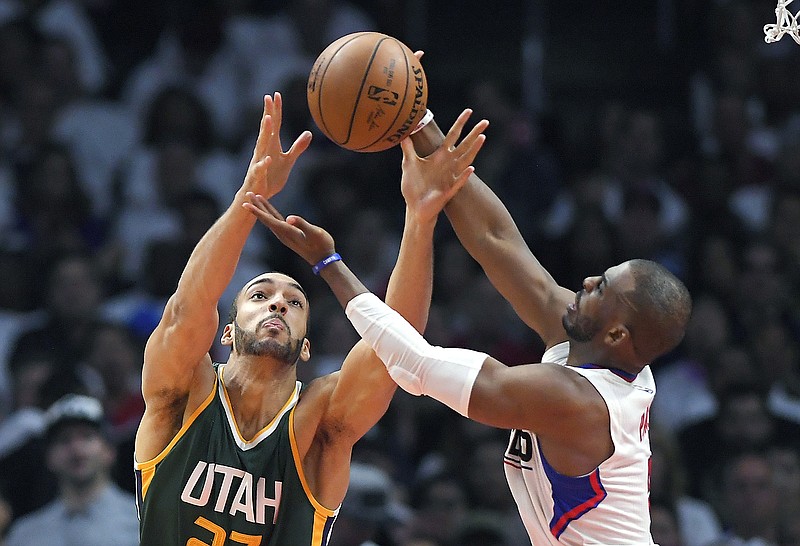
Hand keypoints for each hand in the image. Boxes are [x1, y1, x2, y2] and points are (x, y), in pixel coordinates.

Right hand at [243, 93, 312, 197]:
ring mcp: (259, 161)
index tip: (277, 94)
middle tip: (268, 98)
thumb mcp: (288, 160)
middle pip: (266, 129)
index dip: (276, 110)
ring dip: (264, 132)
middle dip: (267, 113)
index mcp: (271, 145)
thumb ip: (297, 147)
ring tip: (267, 119)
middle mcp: (263, 149)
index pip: (274, 124)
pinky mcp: (258, 175)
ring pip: (261, 144)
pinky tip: (267, 159)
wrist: (259, 193)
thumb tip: (309, 133)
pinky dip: (263, 164)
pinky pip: (260, 168)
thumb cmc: (272, 176)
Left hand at [243, 193, 334, 264]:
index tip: (246, 203)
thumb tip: (289, 218)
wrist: (323, 260)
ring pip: (270, 219)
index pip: (269, 220)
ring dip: (262, 208)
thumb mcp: (314, 233)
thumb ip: (302, 224)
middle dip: (256, 206)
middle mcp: (283, 234)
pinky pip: (276, 221)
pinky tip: (268, 210)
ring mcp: (286, 235)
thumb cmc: (322, 245)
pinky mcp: (290, 234)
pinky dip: (270, 213)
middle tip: (247, 193)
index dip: (257, 211)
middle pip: (266, 218)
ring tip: (255, 198)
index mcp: (287, 231)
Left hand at [399, 109, 487, 223]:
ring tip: (482, 138)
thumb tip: (402, 131)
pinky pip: (458, 182)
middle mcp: (448, 164)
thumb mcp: (408, 163)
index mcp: (439, 157)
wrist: (414, 206)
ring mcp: (450, 177)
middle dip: (474, 133)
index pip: (453, 136)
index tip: (469, 111)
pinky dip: (464, 176)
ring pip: (466, 161)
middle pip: (464, 145)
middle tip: (485, 121)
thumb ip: (408, 148)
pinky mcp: (448, 191)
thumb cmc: (413, 185)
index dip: (460, 123)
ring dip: (474, 150)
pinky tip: (471, 169)